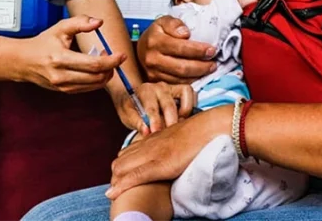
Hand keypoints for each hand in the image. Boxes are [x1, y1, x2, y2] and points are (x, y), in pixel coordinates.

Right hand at [17, 17, 124, 92]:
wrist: (24, 61)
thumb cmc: (42, 44)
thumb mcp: (60, 28)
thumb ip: (80, 22)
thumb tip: (98, 22)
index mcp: (60, 59)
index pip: (93, 64)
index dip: (111, 61)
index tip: (121, 55)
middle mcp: (61, 76)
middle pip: (97, 77)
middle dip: (111, 67)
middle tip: (113, 56)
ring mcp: (63, 86)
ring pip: (94, 85)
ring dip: (106, 74)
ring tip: (104, 61)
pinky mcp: (65, 91)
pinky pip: (88, 89)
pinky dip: (97, 80)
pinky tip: (95, 69)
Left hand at [107, 106, 232, 198]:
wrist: (210, 128)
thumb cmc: (200, 134)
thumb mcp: (179, 138)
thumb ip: (170, 145)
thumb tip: (172, 154)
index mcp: (153, 139)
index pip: (126, 153)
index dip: (120, 168)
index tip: (120, 180)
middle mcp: (148, 145)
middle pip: (119, 161)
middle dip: (114, 177)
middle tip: (116, 190)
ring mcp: (152, 154)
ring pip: (121, 168)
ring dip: (115, 182)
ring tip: (115, 193)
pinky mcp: (159, 164)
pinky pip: (135, 176)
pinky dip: (121, 186)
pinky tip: (112, 194)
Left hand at [115, 82, 196, 133]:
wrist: (134, 98)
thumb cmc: (131, 107)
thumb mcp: (126, 115)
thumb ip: (136, 122)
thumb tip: (146, 131)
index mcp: (145, 91)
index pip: (152, 107)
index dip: (155, 122)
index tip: (155, 133)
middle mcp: (160, 86)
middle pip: (170, 105)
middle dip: (170, 122)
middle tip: (169, 137)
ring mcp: (172, 87)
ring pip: (186, 95)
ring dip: (184, 112)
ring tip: (176, 126)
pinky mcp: (181, 89)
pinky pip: (192, 94)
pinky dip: (190, 106)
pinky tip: (182, 118)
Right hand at [137, 16, 216, 83]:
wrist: (142, 47)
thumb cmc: (157, 33)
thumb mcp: (164, 21)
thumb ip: (175, 24)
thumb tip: (185, 33)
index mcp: (155, 41)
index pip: (180, 48)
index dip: (198, 50)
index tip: (211, 50)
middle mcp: (152, 58)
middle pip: (182, 67)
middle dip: (201, 66)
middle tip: (213, 63)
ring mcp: (153, 72)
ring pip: (180, 78)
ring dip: (198, 75)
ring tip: (209, 68)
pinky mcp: (155, 81)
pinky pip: (176, 84)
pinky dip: (190, 81)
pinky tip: (199, 75)